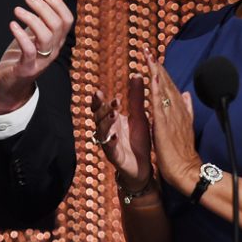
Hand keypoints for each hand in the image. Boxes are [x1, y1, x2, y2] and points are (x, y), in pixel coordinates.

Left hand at [0, 0, 73, 112]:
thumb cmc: (21, 58)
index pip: (67, 20)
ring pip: (46, 36)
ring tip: (17, 10)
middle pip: (57, 25)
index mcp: (56, 42)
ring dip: (31, 18)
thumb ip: (45, 17)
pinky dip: (20, 35)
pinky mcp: (27, 69)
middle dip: (43, 7)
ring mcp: (41, 61)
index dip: (59, 5)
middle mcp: (53, 51)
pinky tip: (12, 25)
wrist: (10, 87)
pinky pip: (29, 50)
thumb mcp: (34, 34)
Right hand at [90, 75, 151, 190]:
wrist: (143, 166)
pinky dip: (111, 142)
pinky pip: (110, 149)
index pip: (100, 108)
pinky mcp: (115, 157)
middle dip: (102, 109)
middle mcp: (106, 131)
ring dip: (106, 123)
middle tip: (109, 101)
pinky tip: (114, 136)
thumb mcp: (139, 116)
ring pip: (102, 132)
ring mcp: (109, 144)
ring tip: (113, 115)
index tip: (99, 91)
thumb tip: (137, 74)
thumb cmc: (138, 140)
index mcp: (111, 120)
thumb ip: (136, 97)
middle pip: (98, 118)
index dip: (98, 100)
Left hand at [144, 47, 202, 191]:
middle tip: (147, 51)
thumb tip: (186, 94)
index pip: (169, 87)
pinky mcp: (164, 123)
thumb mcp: (185, 126)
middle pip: (166, 83)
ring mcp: (171, 115)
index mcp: (179, 110)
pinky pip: (159, 102)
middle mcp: (176, 109)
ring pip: (163, 89)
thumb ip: (186, 109)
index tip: (153, 58)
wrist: (186, 169)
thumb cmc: (183, 151)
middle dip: (156, 66)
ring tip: (148, 57)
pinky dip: (156, 89)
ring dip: (155, 72)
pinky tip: (152, 77)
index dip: (161, 72)